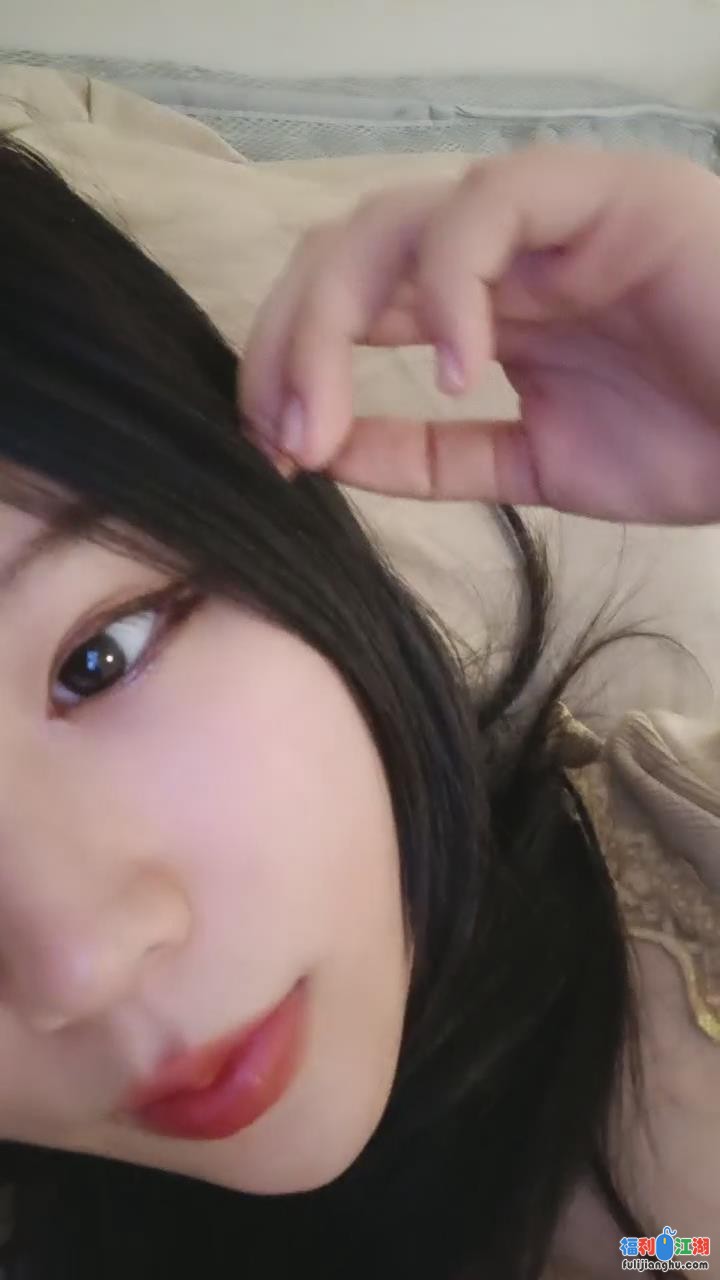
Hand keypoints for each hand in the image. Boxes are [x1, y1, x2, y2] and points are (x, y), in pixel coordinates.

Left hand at [241, 144, 719, 524]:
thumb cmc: (695, 440)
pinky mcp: (602, 192)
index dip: (288, 367)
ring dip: (329, 325)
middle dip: (285, 345)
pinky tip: (462, 373)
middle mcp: (498, 252)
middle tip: (275, 437)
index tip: (272, 453)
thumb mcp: (532, 464)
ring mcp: (546, 216)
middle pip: (343, 255)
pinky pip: (490, 209)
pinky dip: (453, 288)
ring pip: (391, 225)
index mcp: (481, 305)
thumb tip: (322, 455)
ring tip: (323, 423)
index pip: (347, 305)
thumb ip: (433, 458)